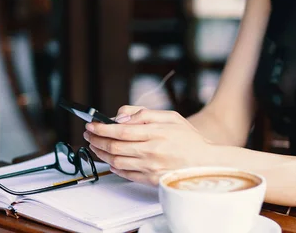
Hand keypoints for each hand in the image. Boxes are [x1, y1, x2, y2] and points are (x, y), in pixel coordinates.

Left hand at [84, 107, 213, 185]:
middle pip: (114, 146)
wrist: (206, 162)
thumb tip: (120, 117)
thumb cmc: (189, 139)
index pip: (120, 130)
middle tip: (89, 134)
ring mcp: (150, 167)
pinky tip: (110, 159)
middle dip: (97, 139)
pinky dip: (113, 166)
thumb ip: (144, 114)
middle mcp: (151, 151)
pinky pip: (125, 174)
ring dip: (101, 153)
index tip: (92, 125)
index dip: (102, 127)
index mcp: (155, 133)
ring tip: (95, 146)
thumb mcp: (170, 117)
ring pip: (116, 161)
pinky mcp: (151, 180)